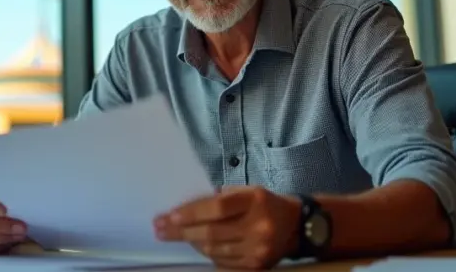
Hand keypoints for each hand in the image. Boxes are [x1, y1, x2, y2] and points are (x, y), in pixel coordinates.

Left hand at [153, 186, 300, 269]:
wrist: (296, 226)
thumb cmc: (265, 203)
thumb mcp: (247, 191)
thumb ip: (221, 198)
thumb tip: (186, 209)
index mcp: (255, 201)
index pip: (218, 208)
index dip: (191, 213)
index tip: (169, 216)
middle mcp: (258, 226)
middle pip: (212, 232)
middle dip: (181, 231)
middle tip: (159, 228)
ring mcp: (258, 249)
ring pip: (214, 249)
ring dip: (190, 242)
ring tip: (172, 235)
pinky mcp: (256, 265)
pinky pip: (223, 261)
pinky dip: (206, 253)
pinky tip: (194, 245)